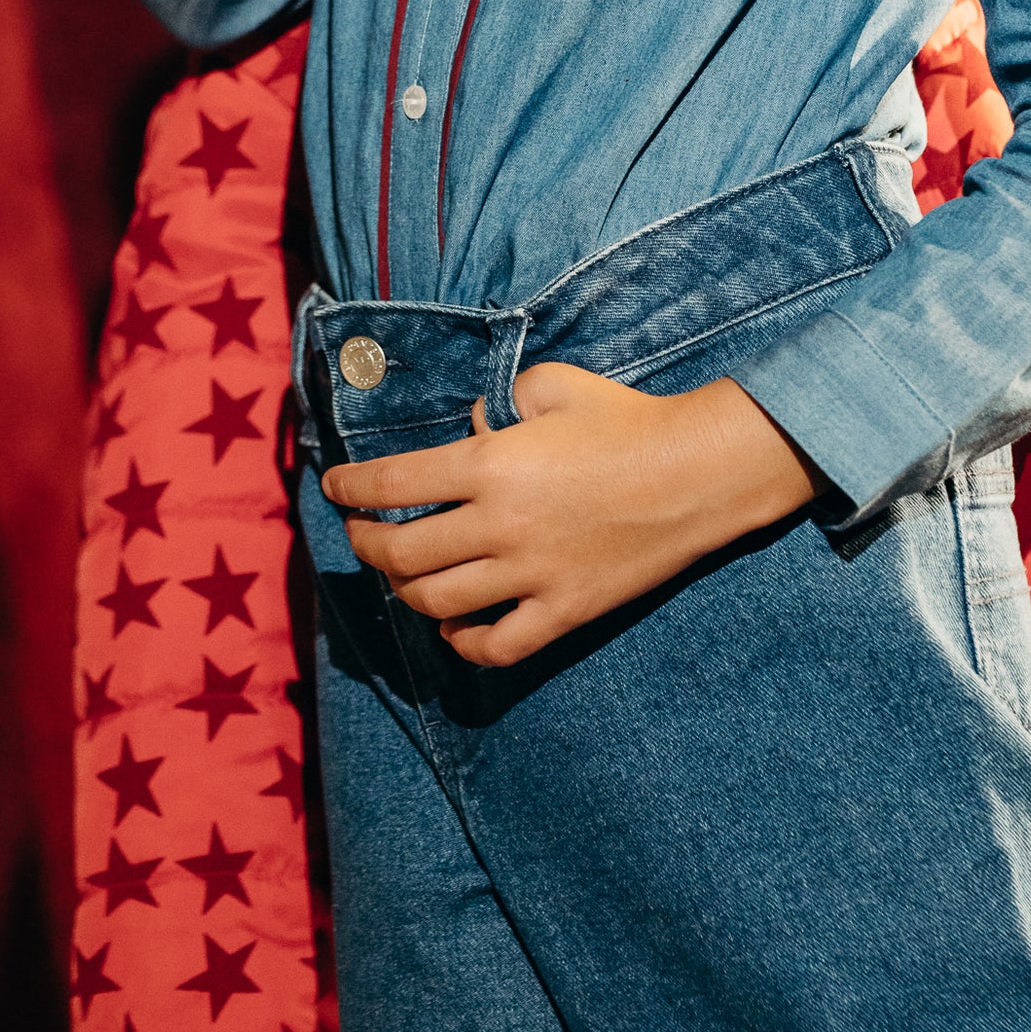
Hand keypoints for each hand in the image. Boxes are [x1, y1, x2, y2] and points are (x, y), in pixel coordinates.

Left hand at [320, 362, 818, 666]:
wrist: (697, 473)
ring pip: (435, 603)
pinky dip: (462, 642)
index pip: (391, 483)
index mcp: (491, 464)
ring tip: (403, 575)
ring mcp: (531, 575)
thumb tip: (466, 431)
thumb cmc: (626, 419)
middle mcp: (500, 525)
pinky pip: (494, 645)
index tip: (333, 488)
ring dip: (405, 590)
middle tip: (362, 534)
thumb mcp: (552, 386)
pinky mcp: (563, 611)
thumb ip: (495, 402)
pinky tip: (454, 627)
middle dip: (366, 543)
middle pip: (401, 552)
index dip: (349, 488)